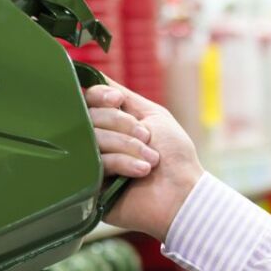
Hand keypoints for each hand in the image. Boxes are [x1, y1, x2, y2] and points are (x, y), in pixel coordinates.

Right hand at [86, 81, 203, 239]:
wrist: (182, 193)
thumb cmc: (174, 156)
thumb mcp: (154, 116)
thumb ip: (126, 96)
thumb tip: (99, 77)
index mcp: (110, 125)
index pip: (88, 102)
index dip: (100, 97)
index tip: (117, 101)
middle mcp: (97, 142)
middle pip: (89, 117)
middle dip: (121, 123)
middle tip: (146, 137)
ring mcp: (91, 164)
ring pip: (92, 139)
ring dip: (127, 145)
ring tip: (151, 159)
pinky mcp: (89, 187)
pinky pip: (95, 163)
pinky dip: (123, 163)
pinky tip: (142, 171)